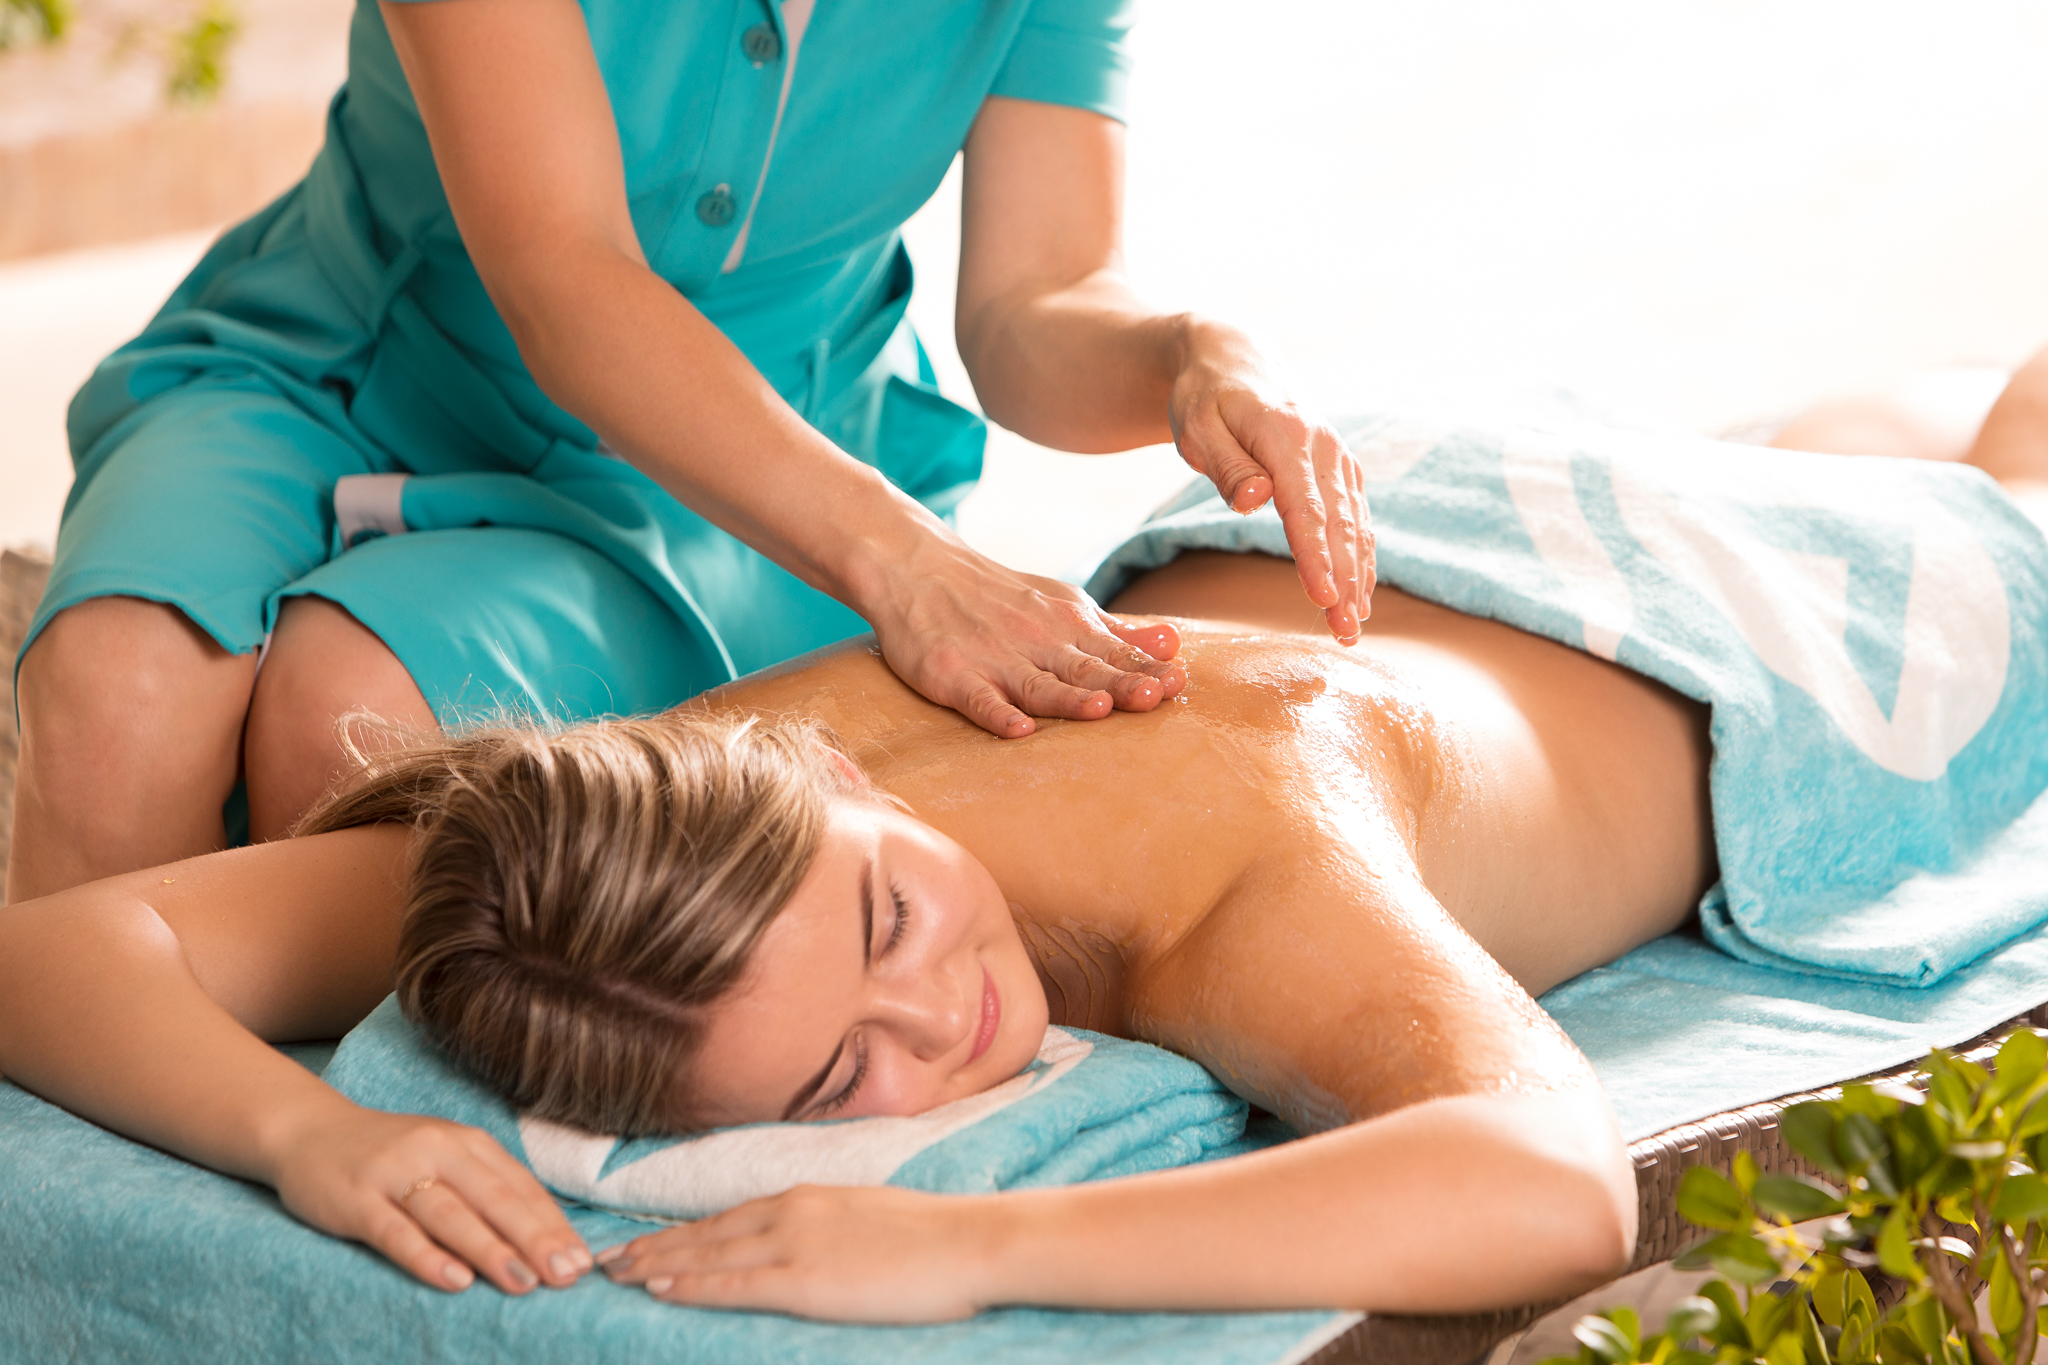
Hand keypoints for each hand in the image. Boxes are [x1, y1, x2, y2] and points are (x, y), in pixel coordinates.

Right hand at [266, 1101, 591, 1294]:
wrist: (310, 1132)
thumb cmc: (393, 1157)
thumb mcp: (446, 1160)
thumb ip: (488, 1190)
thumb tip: (545, 1237)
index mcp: (467, 1142)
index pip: (520, 1187)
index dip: (553, 1225)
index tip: (584, 1261)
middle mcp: (437, 1151)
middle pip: (495, 1199)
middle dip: (535, 1240)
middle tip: (567, 1276)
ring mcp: (395, 1173)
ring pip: (451, 1215)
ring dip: (491, 1250)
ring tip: (524, 1283)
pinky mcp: (356, 1199)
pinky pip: (395, 1232)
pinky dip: (426, 1256)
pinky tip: (455, 1280)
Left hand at [600, 1184, 995, 1322]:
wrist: (969, 1241)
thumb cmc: (934, 1236)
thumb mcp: (870, 1217)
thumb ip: (830, 1227)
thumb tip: (811, 1244)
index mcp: (808, 1197)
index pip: (728, 1217)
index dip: (682, 1233)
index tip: (643, 1243)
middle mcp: (791, 1212)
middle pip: (706, 1233)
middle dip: (653, 1247)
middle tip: (607, 1262)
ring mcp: (795, 1244)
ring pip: (708, 1255)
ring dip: (658, 1265)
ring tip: (617, 1276)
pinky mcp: (804, 1280)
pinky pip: (734, 1285)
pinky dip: (693, 1285)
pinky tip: (661, 1289)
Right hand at [864, 532, 1185, 739]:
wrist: (917, 568)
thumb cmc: (998, 596)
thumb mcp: (1062, 605)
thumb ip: (1115, 633)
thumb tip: (1173, 645)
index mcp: (1067, 624)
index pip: (1115, 652)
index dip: (1146, 669)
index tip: (1179, 682)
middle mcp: (1036, 640)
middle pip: (1084, 667)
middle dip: (1120, 683)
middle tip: (1154, 696)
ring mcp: (993, 659)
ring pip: (1038, 684)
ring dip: (1069, 698)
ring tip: (1099, 710)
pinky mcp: (951, 675)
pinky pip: (977, 698)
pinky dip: (997, 713)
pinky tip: (1017, 730)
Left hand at [1168, 325, 1375, 641]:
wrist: (1234, 359)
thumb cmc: (1205, 397)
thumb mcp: (1198, 426)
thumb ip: (1227, 466)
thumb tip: (1256, 500)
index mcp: (1287, 437)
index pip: (1306, 509)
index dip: (1317, 556)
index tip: (1324, 598)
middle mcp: (1324, 447)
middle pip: (1340, 525)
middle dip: (1346, 582)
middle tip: (1346, 633)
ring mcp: (1338, 457)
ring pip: (1356, 526)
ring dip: (1359, 578)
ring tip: (1355, 627)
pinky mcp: (1340, 468)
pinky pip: (1357, 518)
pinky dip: (1361, 557)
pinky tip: (1360, 593)